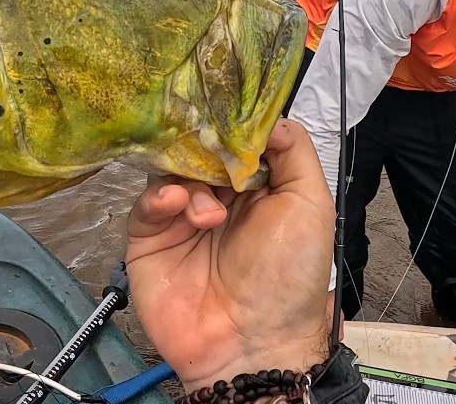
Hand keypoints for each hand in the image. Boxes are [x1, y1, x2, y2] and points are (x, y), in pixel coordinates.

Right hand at [125, 120, 335, 390]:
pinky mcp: (149, 238)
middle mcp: (218, 199)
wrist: (249, 343)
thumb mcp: (310, 207)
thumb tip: (271, 116)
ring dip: (188, 181)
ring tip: (209, 212)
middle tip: (211, 154)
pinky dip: (160, 196)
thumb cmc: (287, 279)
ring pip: (170, 171)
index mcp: (257, 190)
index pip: (235, 141)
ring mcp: (181, 218)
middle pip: (197, 150)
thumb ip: (295, 154)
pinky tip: (177, 206)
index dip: (230, 126)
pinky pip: (145, 203)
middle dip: (203, 148)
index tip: (225, 112)